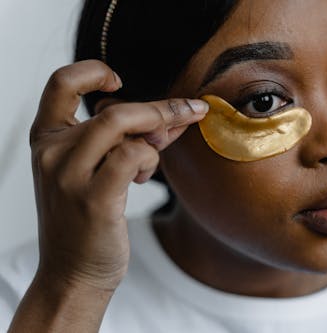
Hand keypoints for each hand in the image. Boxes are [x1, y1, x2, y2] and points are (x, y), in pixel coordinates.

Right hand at [29, 59, 207, 291]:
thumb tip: (172, 116)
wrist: (73, 274)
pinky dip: (150, 159)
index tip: (120, 84)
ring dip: (157, 136)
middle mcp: (52, 152)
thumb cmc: (88, 220)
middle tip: (190, 114)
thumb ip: (129, 139)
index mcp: (46, 139)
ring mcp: (69, 175)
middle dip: (162, 111)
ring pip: (124, 124)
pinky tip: (144, 177)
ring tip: (153, 161)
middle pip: (115, 109)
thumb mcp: (99, 170)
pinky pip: (133, 154)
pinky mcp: (93, 198)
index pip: (61, 83)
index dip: (93, 72)